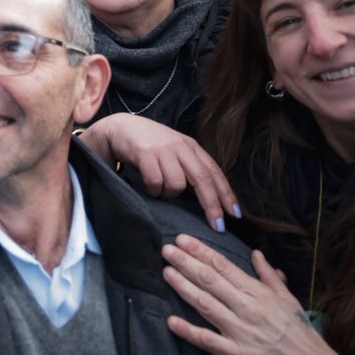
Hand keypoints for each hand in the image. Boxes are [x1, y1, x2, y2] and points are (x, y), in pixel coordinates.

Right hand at [78, 113, 239, 230]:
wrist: (120, 128)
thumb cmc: (149, 145)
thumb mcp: (174, 152)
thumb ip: (189, 168)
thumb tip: (209, 198)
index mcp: (191, 146)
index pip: (214, 172)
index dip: (226, 194)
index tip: (234, 215)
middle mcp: (180, 146)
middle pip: (202, 179)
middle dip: (211, 205)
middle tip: (218, 226)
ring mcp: (162, 149)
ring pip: (176, 184)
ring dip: (168, 195)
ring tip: (159, 191)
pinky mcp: (144, 153)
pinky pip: (155, 182)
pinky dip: (152, 190)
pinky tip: (148, 187)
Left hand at [163, 236, 338, 354]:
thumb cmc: (301, 334)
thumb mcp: (288, 299)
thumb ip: (269, 276)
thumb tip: (256, 253)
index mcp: (258, 293)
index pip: (223, 266)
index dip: (200, 251)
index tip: (182, 240)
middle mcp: (247, 308)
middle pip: (210, 280)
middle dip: (185, 262)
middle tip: (166, 250)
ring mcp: (241, 332)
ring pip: (205, 304)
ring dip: (183, 287)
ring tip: (166, 273)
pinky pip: (208, 341)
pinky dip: (188, 331)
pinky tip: (172, 321)